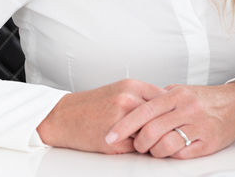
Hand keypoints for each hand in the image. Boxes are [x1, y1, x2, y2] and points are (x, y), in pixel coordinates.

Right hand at [36, 79, 165, 153]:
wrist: (63, 116)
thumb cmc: (92, 105)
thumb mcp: (120, 91)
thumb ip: (143, 97)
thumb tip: (169, 110)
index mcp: (132, 86)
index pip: (166, 98)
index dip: (170, 111)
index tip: (171, 118)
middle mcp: (128, 99)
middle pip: (161, 117)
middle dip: (164, 127)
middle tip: (165, 133)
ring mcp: (120, 119)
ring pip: (150, 133)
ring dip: (150, 139)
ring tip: (145, 140)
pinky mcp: (113, 139)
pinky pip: (136, 147)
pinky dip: (135, 148)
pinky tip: (126, 144)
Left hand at [104, 81, 234, 158]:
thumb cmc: (207, 99)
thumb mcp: (182, 90)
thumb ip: (160, 97)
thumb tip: (135, 105)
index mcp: (177, 94)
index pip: (144, 110)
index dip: (124, 125)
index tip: (110, 135)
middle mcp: (187, 109)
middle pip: (151, 130)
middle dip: (137, 142)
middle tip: (135, 145)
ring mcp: (198, 126)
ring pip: (165, 145)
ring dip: (153, 151)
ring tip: (153, 148)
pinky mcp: (208, 143)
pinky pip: (181, 154)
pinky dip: (171, 155)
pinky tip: (170, 150)